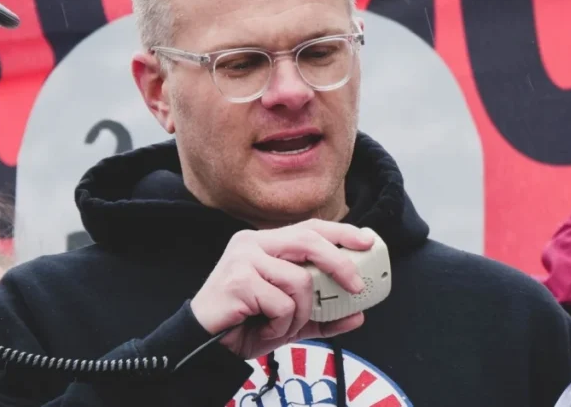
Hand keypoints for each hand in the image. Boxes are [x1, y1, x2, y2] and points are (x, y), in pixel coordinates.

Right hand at [190, 219, 373, 358]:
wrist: (203, 343)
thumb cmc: (245, 324)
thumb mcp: (291, 319)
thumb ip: (322, 315)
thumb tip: (359, 315)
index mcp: (264, 243)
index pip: (309, 227)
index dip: (341, 232)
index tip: (368, 239)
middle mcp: (252, 242)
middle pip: (309, 241)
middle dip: (339, 263)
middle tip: (357, 287)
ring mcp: (243, 258)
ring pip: (299, 280)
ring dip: (300, 313)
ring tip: (282, 326)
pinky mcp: (238, 280)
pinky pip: (282, 303)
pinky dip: (281, 324)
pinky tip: (264, 329)